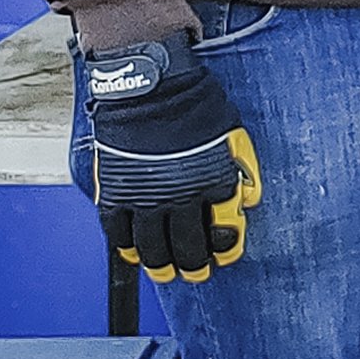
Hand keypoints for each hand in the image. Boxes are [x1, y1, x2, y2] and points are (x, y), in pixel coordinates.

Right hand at [70, 33, 261, 277]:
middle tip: (195, 273)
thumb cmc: (194, 104)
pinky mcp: (115, 193)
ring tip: (165, 272)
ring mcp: (146, 198)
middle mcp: (182, 198)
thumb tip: (244, 199)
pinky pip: (119, 234)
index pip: (225, 233)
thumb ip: (237, 170)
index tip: (225, 254)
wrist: (152, 85)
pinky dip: (127, 248)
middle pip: (188, 249)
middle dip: (195, 266)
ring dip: (161, 266)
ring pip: (152, 249)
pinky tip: (134, 253)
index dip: (226, 248)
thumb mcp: (231, 137)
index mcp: (215, 184)